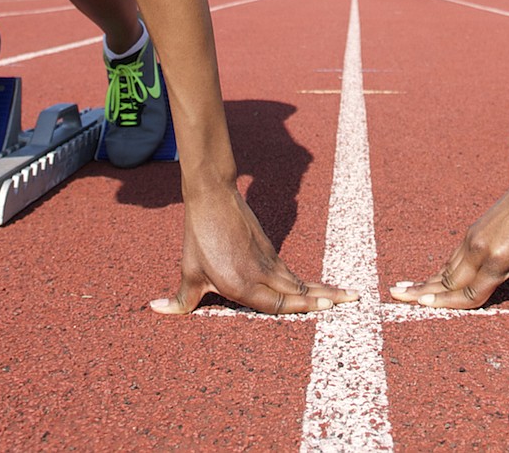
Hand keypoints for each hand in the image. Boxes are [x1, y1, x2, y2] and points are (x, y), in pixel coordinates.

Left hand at [150, 182, 355, 314]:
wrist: (212, 197)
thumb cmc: (199, 236)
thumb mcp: (188, 271)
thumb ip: (180, 299)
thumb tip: (156, 310)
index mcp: (241, 284)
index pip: (278, 304)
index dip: (303, 307)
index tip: (326, 309)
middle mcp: (260, 274)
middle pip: (298, 291)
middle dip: (326, 298)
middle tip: (352, 300)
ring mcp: (268, 260)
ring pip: (298, 280)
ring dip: (323, 289)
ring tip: (347, 295)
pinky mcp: (269, 249)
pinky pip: (291, 272)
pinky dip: (307, 282)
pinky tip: (316, 288)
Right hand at [388, 179, 508, 309]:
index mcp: (495, 263)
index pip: (466, 293)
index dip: (444, 303)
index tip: (421, 305)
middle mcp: (477, 252)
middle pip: (445, 281)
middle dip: (420, 292)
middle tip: (395, 299)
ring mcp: (471, 241)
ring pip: (444, 268)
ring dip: (424, 281)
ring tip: (401, 290)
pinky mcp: (471, 233)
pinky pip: (451, 258)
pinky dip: (438, 271)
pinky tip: (428, 279)